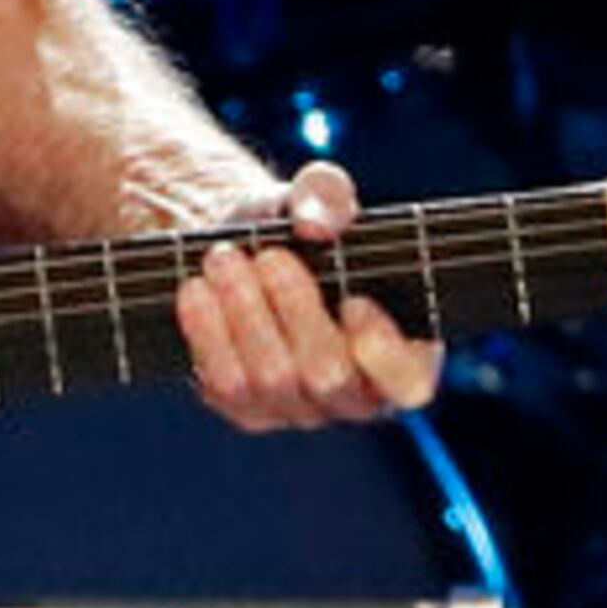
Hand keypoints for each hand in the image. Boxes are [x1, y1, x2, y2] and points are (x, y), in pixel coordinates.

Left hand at [175, 162, 446, 432]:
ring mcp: (301, 410)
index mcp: (402, 351)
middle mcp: (356, 394)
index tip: (353, 300)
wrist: (241, 252)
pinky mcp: (249, 412)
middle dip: (293, 309)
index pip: (410, 382)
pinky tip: (196, 292)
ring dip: (243, 314)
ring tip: (222, 260)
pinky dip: (208, 334)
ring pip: (271, 381)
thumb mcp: (314, 197)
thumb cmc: (298, 231)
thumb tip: (316, 223)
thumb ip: (327, 195)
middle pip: (328, 375)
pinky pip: (226, 387)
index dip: (384, 351)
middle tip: (266, 256)